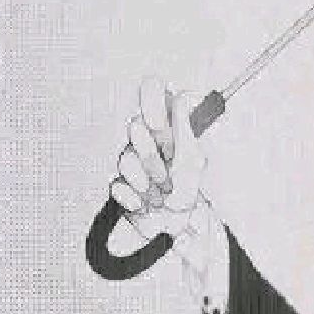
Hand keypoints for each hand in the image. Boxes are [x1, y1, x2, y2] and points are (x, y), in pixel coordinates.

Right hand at [110, 77, 206, 241]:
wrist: (180, 224)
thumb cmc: (191, 186)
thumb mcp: (195, 155)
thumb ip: (187, 127)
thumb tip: (185, 96)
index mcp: (168, 124)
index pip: (152, 89)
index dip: (151, 101)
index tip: (159, 124)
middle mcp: (147, 137)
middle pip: (135, 126)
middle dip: (155, 152)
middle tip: (170, 166)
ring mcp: (131, 160)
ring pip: (125, 158)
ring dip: (148, 179)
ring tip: (164, 191)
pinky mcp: (120, 184)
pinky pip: (118, 185)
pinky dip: (135, 197)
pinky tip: (146, 203)